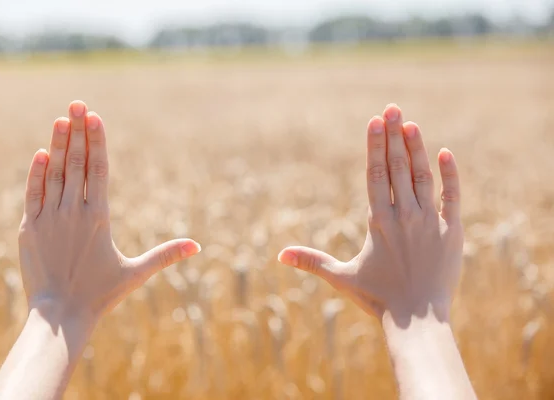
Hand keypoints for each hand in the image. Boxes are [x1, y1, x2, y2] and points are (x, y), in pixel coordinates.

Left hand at [19, 100, 200, 321]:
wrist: (60, 315)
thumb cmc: (101, 294)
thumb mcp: (137, 272)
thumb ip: (166, 255)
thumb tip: (198, 247)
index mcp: (99, 217)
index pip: (99, 169)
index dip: (98, 140)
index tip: (95, 116)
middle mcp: (73, 212)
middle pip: (77, 163)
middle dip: (79, 131)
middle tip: (78, 103)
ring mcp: (49, 218)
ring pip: (55, 173)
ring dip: (59, 145)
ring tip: (62, 119)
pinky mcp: (30, 229)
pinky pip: (33, 193)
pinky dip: (37, 173)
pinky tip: (41, 153)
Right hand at [278, 104, 461, 323]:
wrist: (418, 319)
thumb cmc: (379, 298)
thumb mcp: (341, 277)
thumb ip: (312, 261)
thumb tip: (279, 256)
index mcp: (378, 221)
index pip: (375, 175)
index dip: (374, 146)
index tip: (374, 121)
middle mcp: (404, 215)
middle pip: (397, 167)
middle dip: (393, 135)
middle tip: (392, 108)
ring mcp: (430, 221)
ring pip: (422, 176)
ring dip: (417, 148)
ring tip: (410, 123)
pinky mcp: (452, 231)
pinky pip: (453, 196)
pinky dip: (450, 175)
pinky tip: (445, 153)